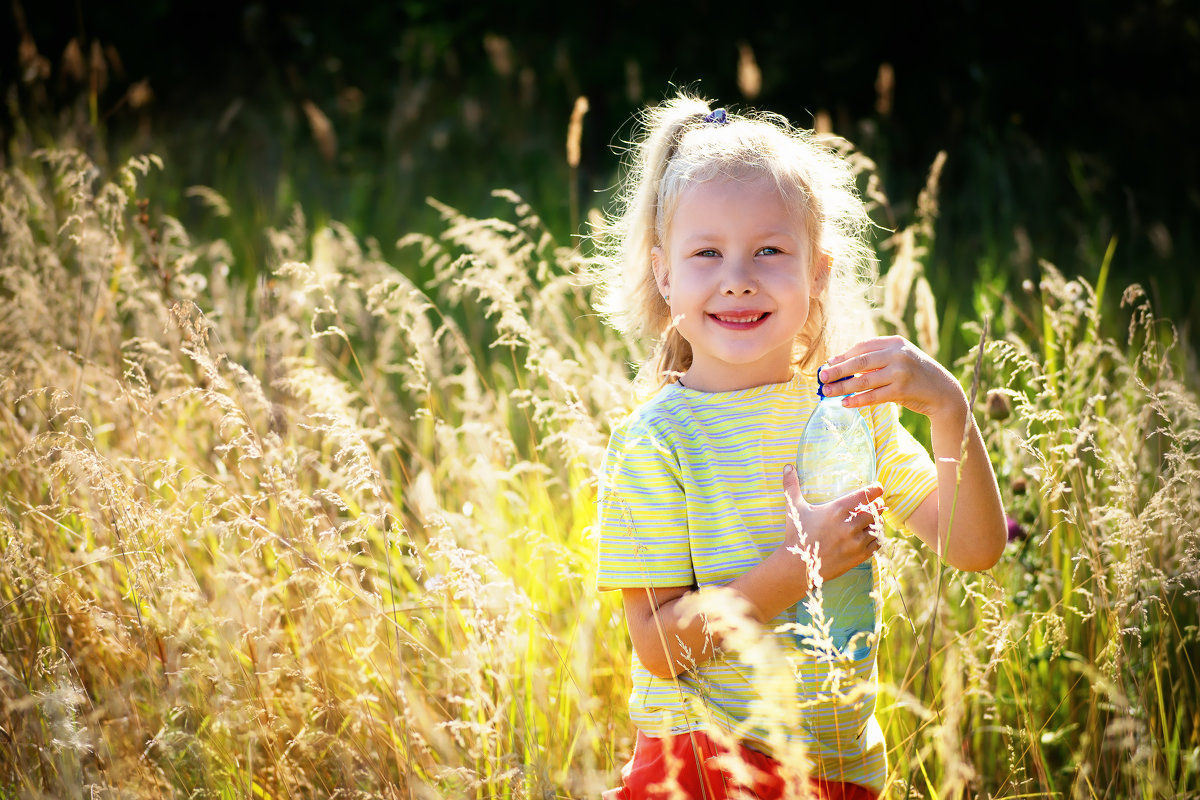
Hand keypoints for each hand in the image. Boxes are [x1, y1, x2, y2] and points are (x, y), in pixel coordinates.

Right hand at [781, 464, 883, 585]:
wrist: (797, 566)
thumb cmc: (796, 534)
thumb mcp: (794, 508)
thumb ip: (791, 486)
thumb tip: (787, 466)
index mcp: (837, 510)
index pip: (864, 495)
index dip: (874, 490)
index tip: (878, 488)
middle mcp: (849, 525)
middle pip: (874, 511)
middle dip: (877, 506)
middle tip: (877, 504)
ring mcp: (855, 542)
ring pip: (876, 527)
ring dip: (877, 523)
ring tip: (875, 520)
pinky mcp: (857, 556)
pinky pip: (876, 544)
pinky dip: (876, 539)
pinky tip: (872, 536)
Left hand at [819, 335, 966, 423]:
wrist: (943, 392)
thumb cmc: (915, 374)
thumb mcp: (899, 358)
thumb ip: (875, 357)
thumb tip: (839, 361)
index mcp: (895, 343)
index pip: (863, 347)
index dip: (843, 356)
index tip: (828, 364)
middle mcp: (898, 355)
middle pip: (860, 362)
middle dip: (838, 370)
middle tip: (821, 376)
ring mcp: (900, 373)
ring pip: (864, 380)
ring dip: (843, 387)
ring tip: (827, 392)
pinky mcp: (902, 391)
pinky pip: (874, 396)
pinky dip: (857, 400)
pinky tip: (845, 403)